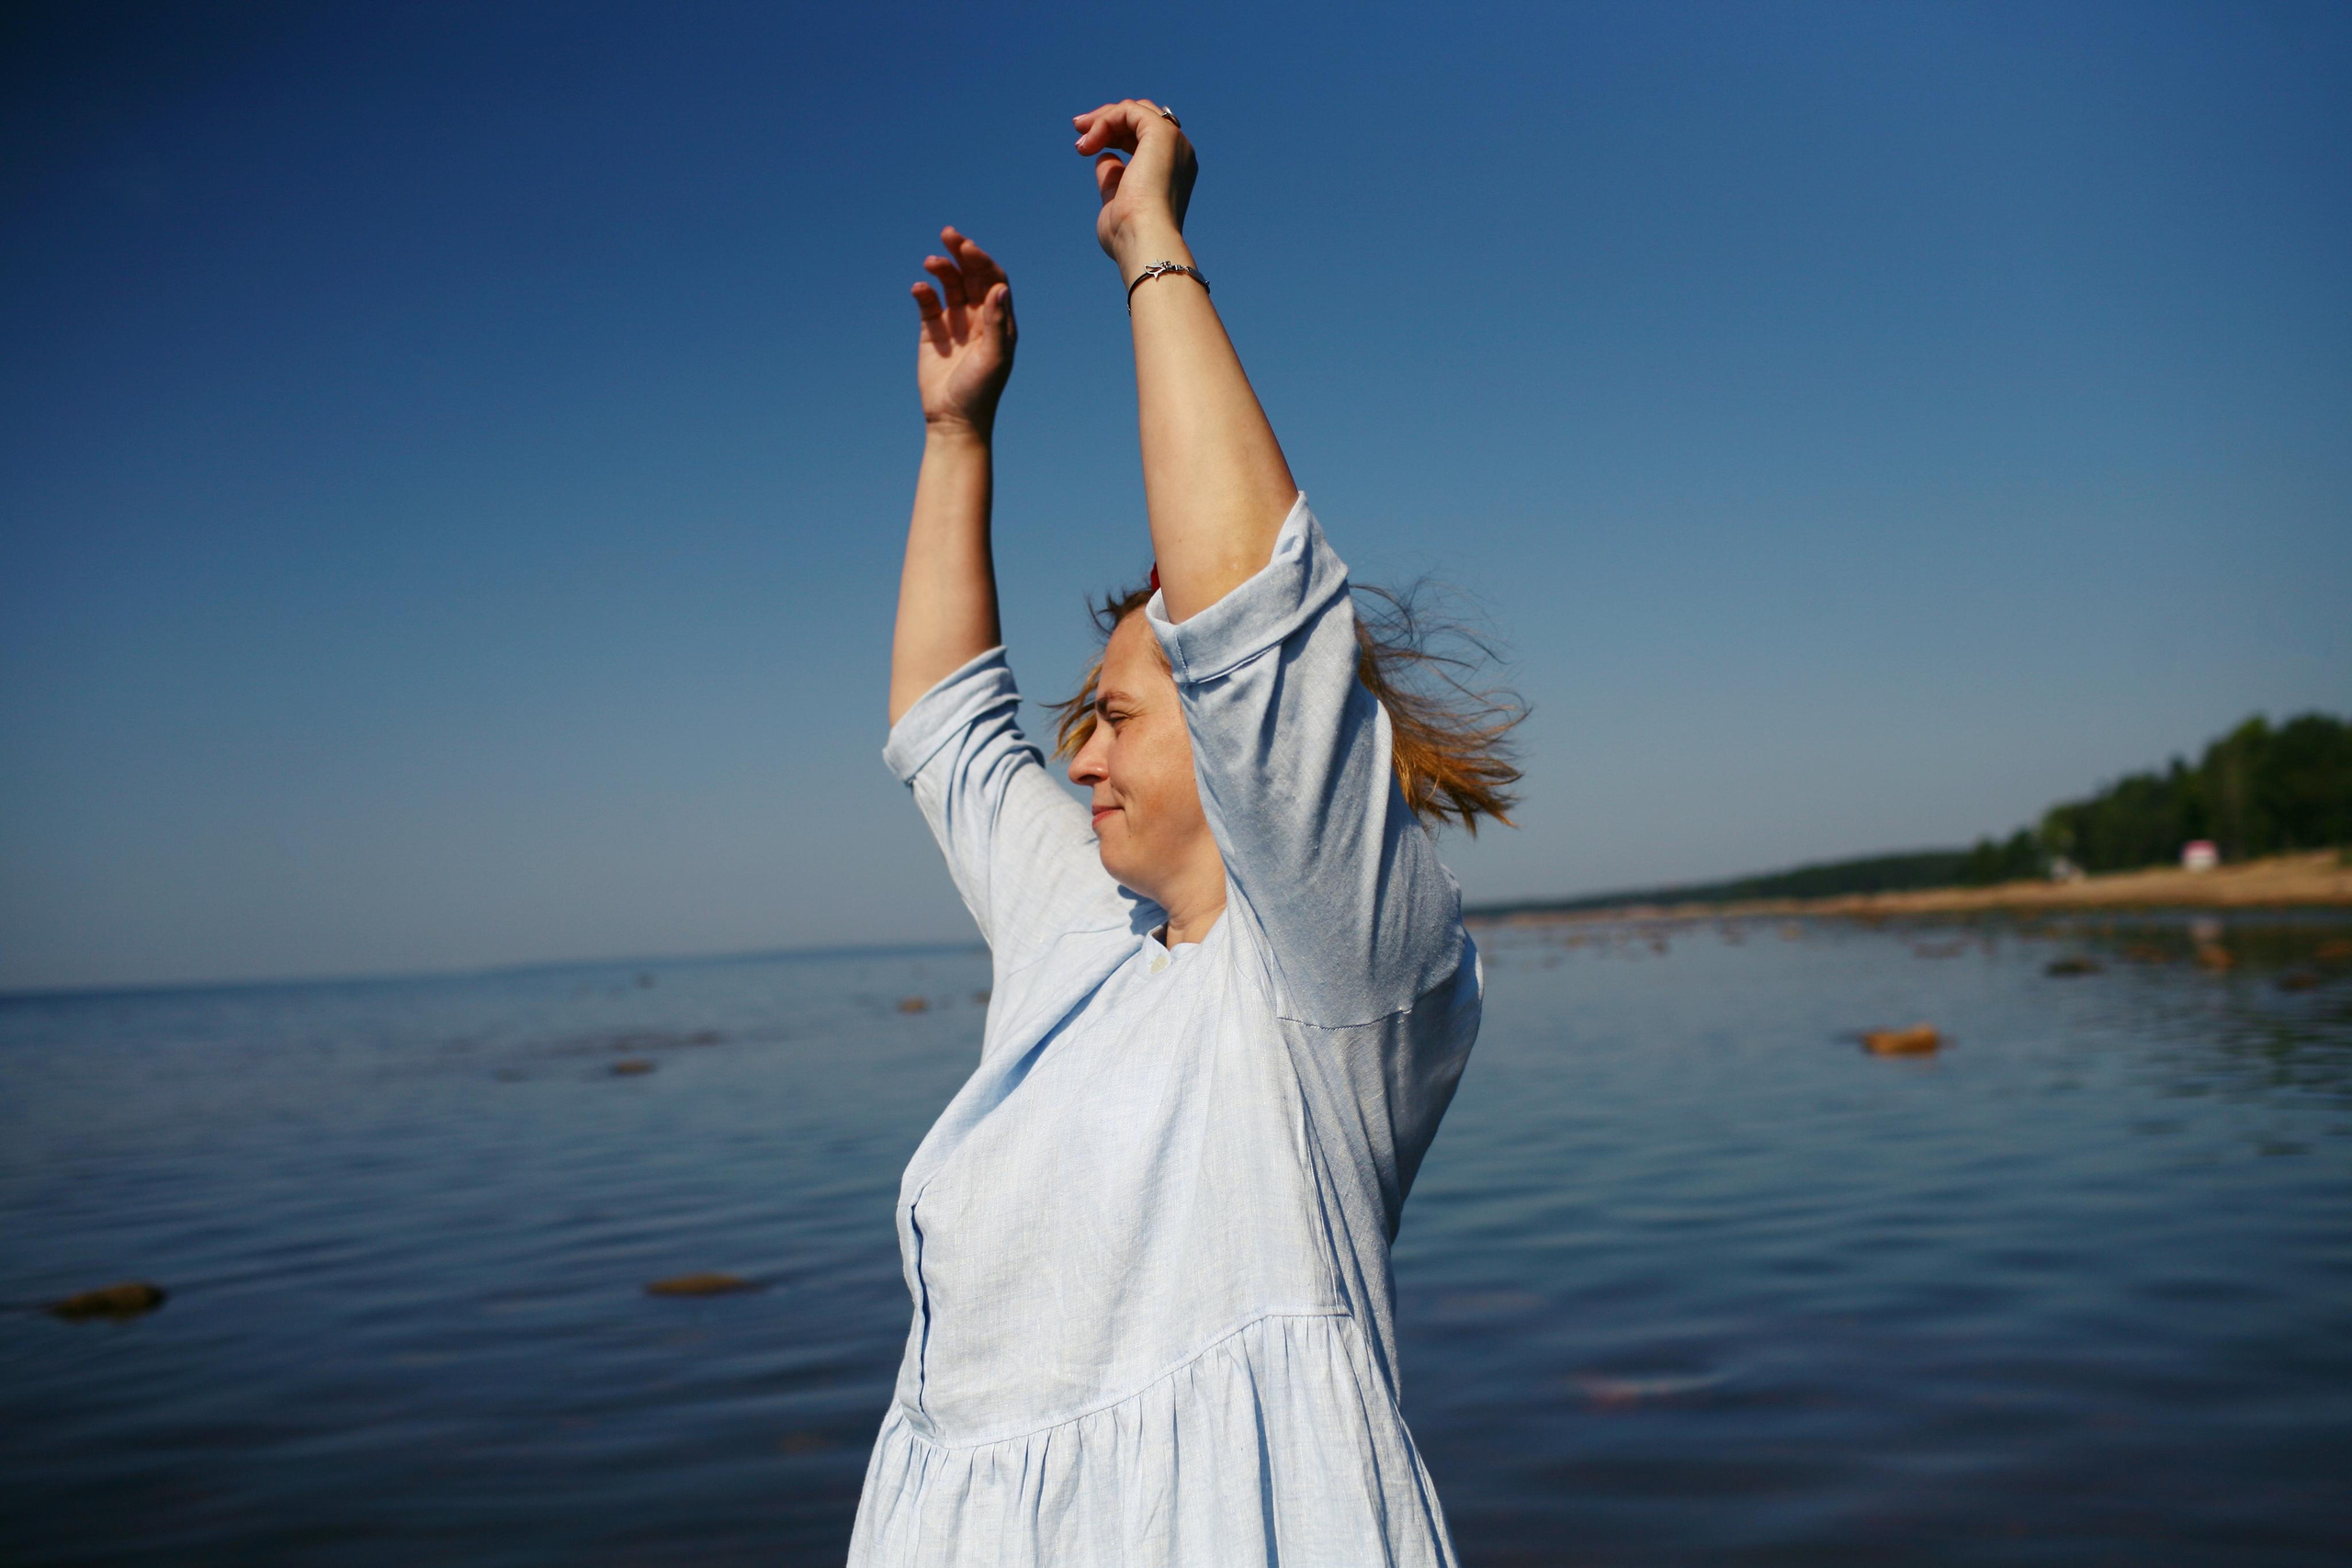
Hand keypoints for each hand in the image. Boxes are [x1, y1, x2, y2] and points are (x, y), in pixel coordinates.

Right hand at [911, 227, 1014, 435]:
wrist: (953, 419)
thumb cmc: (980, 392)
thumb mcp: (994, 358)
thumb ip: (996, 322)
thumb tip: (999, 288)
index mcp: (999, 321)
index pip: (992, 280)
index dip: (981, 261)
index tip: (967, 247)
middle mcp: (978, 317)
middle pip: (971, 275)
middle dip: (961, 253)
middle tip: (948, 234)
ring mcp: (955, 322)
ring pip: (949, 284)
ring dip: (941, 269)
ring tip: (931, 261)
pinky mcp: (932, 332)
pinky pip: (928, 303)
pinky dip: (923, 292)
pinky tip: (918, 288)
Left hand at [1073, 100, 1196, 268]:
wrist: (1144, 240)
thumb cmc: (1129, 234)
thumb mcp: (1117, 201)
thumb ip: (1113, 178)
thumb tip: (1104, 158)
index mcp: (1172, 170)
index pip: (1144, 137)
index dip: (1113, 135)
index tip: (1085, 147)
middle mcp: (1179, 152)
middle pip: (1141, 117)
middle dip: (1107, 120)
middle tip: (1078, 130)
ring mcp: (1173, 141)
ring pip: (1134, 110)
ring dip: (1102, 120)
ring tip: (1080, 143)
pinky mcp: (1162, 132)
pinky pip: (1128, 111)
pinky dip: (1105, 122)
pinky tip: (1090, 144)